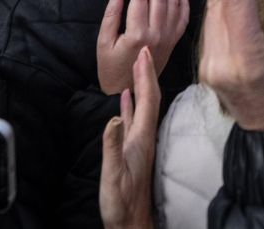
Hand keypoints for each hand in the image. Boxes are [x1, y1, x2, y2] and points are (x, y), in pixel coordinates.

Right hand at [96, 0, 189, 94]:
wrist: (128, 91)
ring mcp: (168, 39)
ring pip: (174, 5)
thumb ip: (111, 15)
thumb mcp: (104, 42)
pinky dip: (184, 3)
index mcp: (137, 34)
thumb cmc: (111, 68)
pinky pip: (184, 19)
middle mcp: (157, 35)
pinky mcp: (174, 43)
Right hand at [99, 47, 159, 228]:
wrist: (130, 222)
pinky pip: (134, 119)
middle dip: (147, 74)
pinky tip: (125, 99)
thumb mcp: (113, 174)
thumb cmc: (121, 202)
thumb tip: (114, 117)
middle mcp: (144, 137)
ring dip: (141, 85)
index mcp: (141, 138)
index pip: (148, 100)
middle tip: (144, 51)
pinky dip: (130, 104)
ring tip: (137, 66)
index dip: (146, 76)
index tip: (144, 54)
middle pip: (150, 99)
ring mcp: (140, 143)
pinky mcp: (133, 149)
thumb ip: (113, 146)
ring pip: (143, 106)